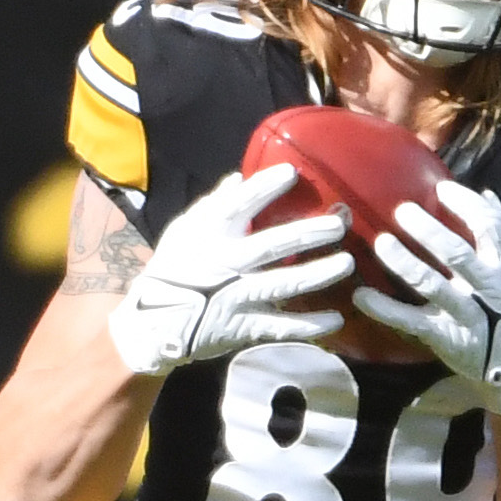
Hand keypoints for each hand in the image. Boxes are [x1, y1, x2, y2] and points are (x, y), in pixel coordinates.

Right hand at [107, 163, 353, 378]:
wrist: (153, 323)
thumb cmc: (172, 269)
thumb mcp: (183, 230)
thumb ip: (212, 205)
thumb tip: (238, 178)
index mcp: (211, 235)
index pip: (239, 204)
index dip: (264, 187)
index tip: (291, 173)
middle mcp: (227, 263)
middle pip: (273, 245)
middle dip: (308, 234)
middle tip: (339, 224)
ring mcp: (237, 297)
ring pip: (283, 284)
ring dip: (317, 274)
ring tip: (346, 264)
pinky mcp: (244, 327)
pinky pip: (281, 326)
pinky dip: (309, 325)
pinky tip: (336, 319)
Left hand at [355, 180, 500, 417]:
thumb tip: (486, 194)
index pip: (488, 226)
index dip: (464, 204)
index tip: (441, 189)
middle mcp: (486, 287)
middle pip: (455, 253)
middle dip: (428, 231)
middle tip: (403, 212)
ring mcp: (464, 313)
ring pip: (431, 284)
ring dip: (404, 262)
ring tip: (382, 243)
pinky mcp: (445, 336)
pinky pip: (411, 320)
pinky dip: (385, 309)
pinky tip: (361, 296)